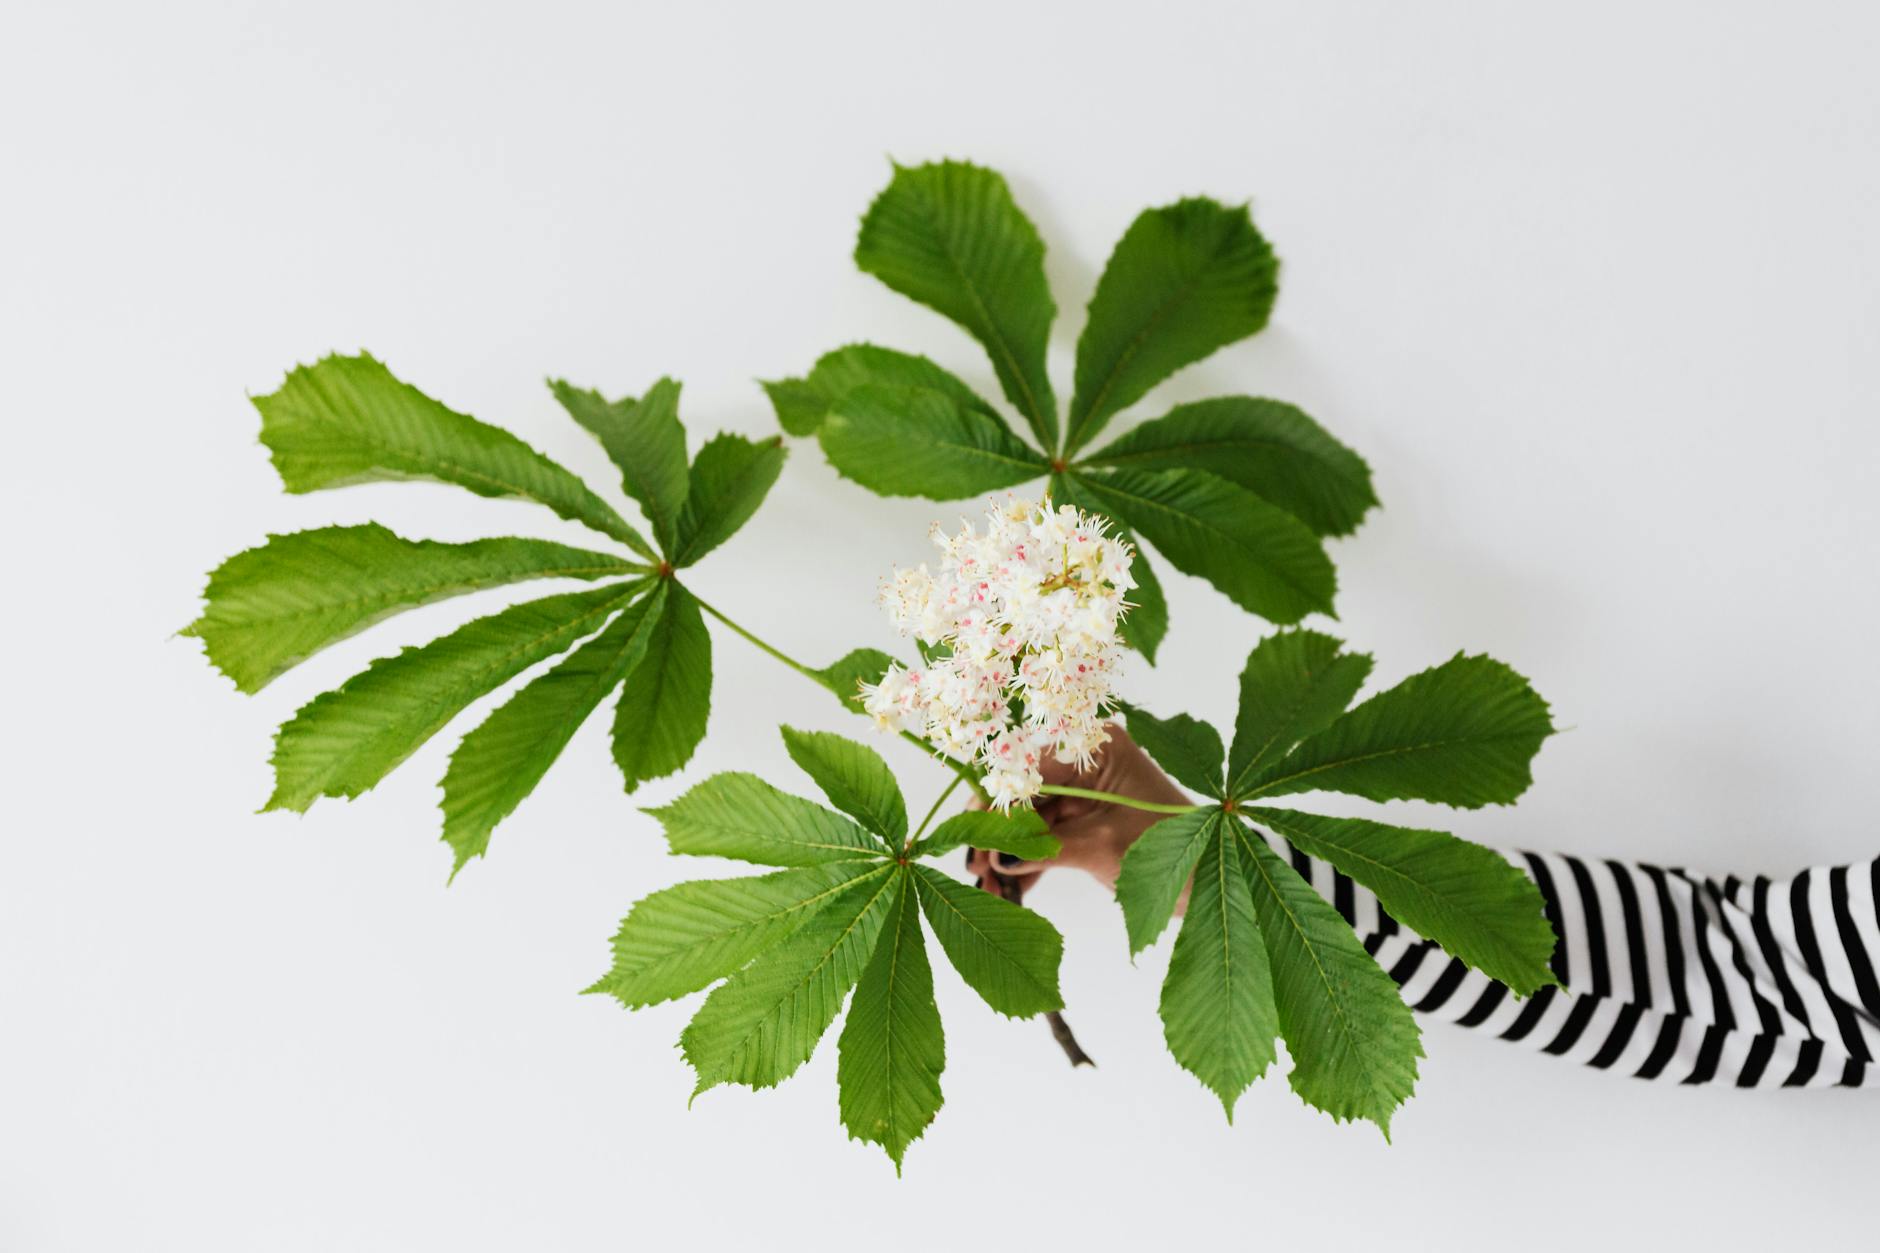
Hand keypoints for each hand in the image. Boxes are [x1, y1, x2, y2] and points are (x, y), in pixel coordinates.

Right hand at [966, 723, 1189, 902]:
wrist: (1208, 879)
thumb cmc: (1169, 852)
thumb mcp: (1101, 846)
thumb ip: (1045, 848)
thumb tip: (997, 858)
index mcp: (1097, 748)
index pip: (1029, 766)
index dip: (997, 800)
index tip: (972, 831)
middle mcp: (1088, 762)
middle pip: (1025, 793)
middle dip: (999, 832)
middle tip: (974, 867)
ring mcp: (1086, 791)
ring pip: (1031, 818)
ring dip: (1009, 852)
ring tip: (987, 888)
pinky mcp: (1086, 818)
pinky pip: (1047, 835)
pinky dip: (1029, 861)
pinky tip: (1008, 890)